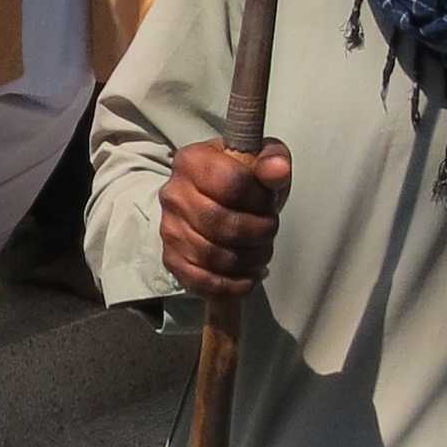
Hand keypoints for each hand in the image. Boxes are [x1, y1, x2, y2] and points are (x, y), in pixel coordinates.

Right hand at [158, 137, 291, 296]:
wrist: (216, 201)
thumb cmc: (242, 181)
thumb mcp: (262, 162)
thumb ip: (273, 160)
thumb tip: (277, 170)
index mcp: (193, 161)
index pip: (232, 184)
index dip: (260, 200)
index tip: (268, 204)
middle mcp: (174, 194)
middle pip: (224, 224)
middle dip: (259, 233)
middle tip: (269, 232)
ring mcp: (169, 229)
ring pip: (215, 257)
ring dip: (249, 261)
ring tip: (261, 252)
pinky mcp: (172, 259)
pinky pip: (203, 281)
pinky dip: (232, 285)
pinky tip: (247, 276)